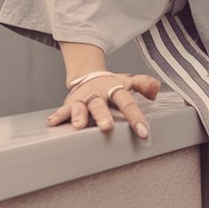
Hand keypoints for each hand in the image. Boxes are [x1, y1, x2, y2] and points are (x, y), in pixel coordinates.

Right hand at [47, 72, 161, 138]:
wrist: (89, 76)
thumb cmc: (113, 85)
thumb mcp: (129, 82)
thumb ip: (143, 84)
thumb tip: (156, 88)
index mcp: (115, 89)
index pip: (127, 102)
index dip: (135, 117)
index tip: (143, 132)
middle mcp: (98, 94)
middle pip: (101, 105)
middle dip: (103, 116)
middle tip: (106, 127)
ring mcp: (83, 99)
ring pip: (81, 107)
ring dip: (79, 115)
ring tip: (79, 125)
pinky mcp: (70, 103)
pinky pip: (63, 110)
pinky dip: (58, 116)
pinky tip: (52, 122)